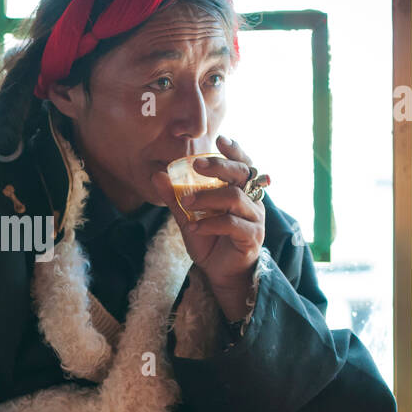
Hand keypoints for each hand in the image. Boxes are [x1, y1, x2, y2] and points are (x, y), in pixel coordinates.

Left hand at [151, 133, 264, 316]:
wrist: (219, 272)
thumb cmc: (209, 240)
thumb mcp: (188, 216)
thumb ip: (175, 197)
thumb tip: (156, 175)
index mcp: (240, 190)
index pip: (243, 164)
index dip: (235, 151)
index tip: (220, 139)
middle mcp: (251, 200)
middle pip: (243, 174)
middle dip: (219, 166)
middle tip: (196, 164)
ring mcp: (254, 219)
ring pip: (236, 198)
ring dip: (208, 198)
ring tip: (187, 203)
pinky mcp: (252, 237)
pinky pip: (233, 224)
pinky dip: (212, 223)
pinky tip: (195, 228)